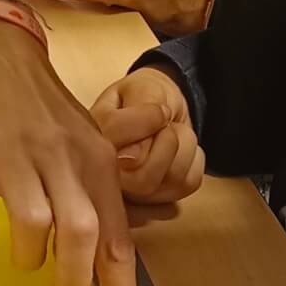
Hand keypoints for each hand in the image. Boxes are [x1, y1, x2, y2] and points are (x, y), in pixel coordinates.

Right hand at [0, 16, 167, 285]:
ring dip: (28, 258)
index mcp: (94, 158)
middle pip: (81, 236)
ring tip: (21, 252)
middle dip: (74, 282)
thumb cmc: (39, 103)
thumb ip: (94, 191)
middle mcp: (60, 157)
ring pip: (33, 230)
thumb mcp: (82, 138)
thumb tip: (106, 260)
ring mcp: (12, 155)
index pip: (116, 237)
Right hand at [92, 69, 204, 205]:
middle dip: (168, 141)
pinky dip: (194, 158)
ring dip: (184, 145)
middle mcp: (107, 177)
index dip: (145, 122)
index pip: (116, 145)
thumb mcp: (141, 87)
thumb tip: (133, 155)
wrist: (162, 106)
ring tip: (172, 131)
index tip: (157, 110)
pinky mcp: (161, 198)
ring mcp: (134, 193)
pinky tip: (178, 149)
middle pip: (143, 179)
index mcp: (91, 143)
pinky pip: (189, 182)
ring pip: (172, 179)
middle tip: (166, 123)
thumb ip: (137, 112)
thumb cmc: (144, 96)